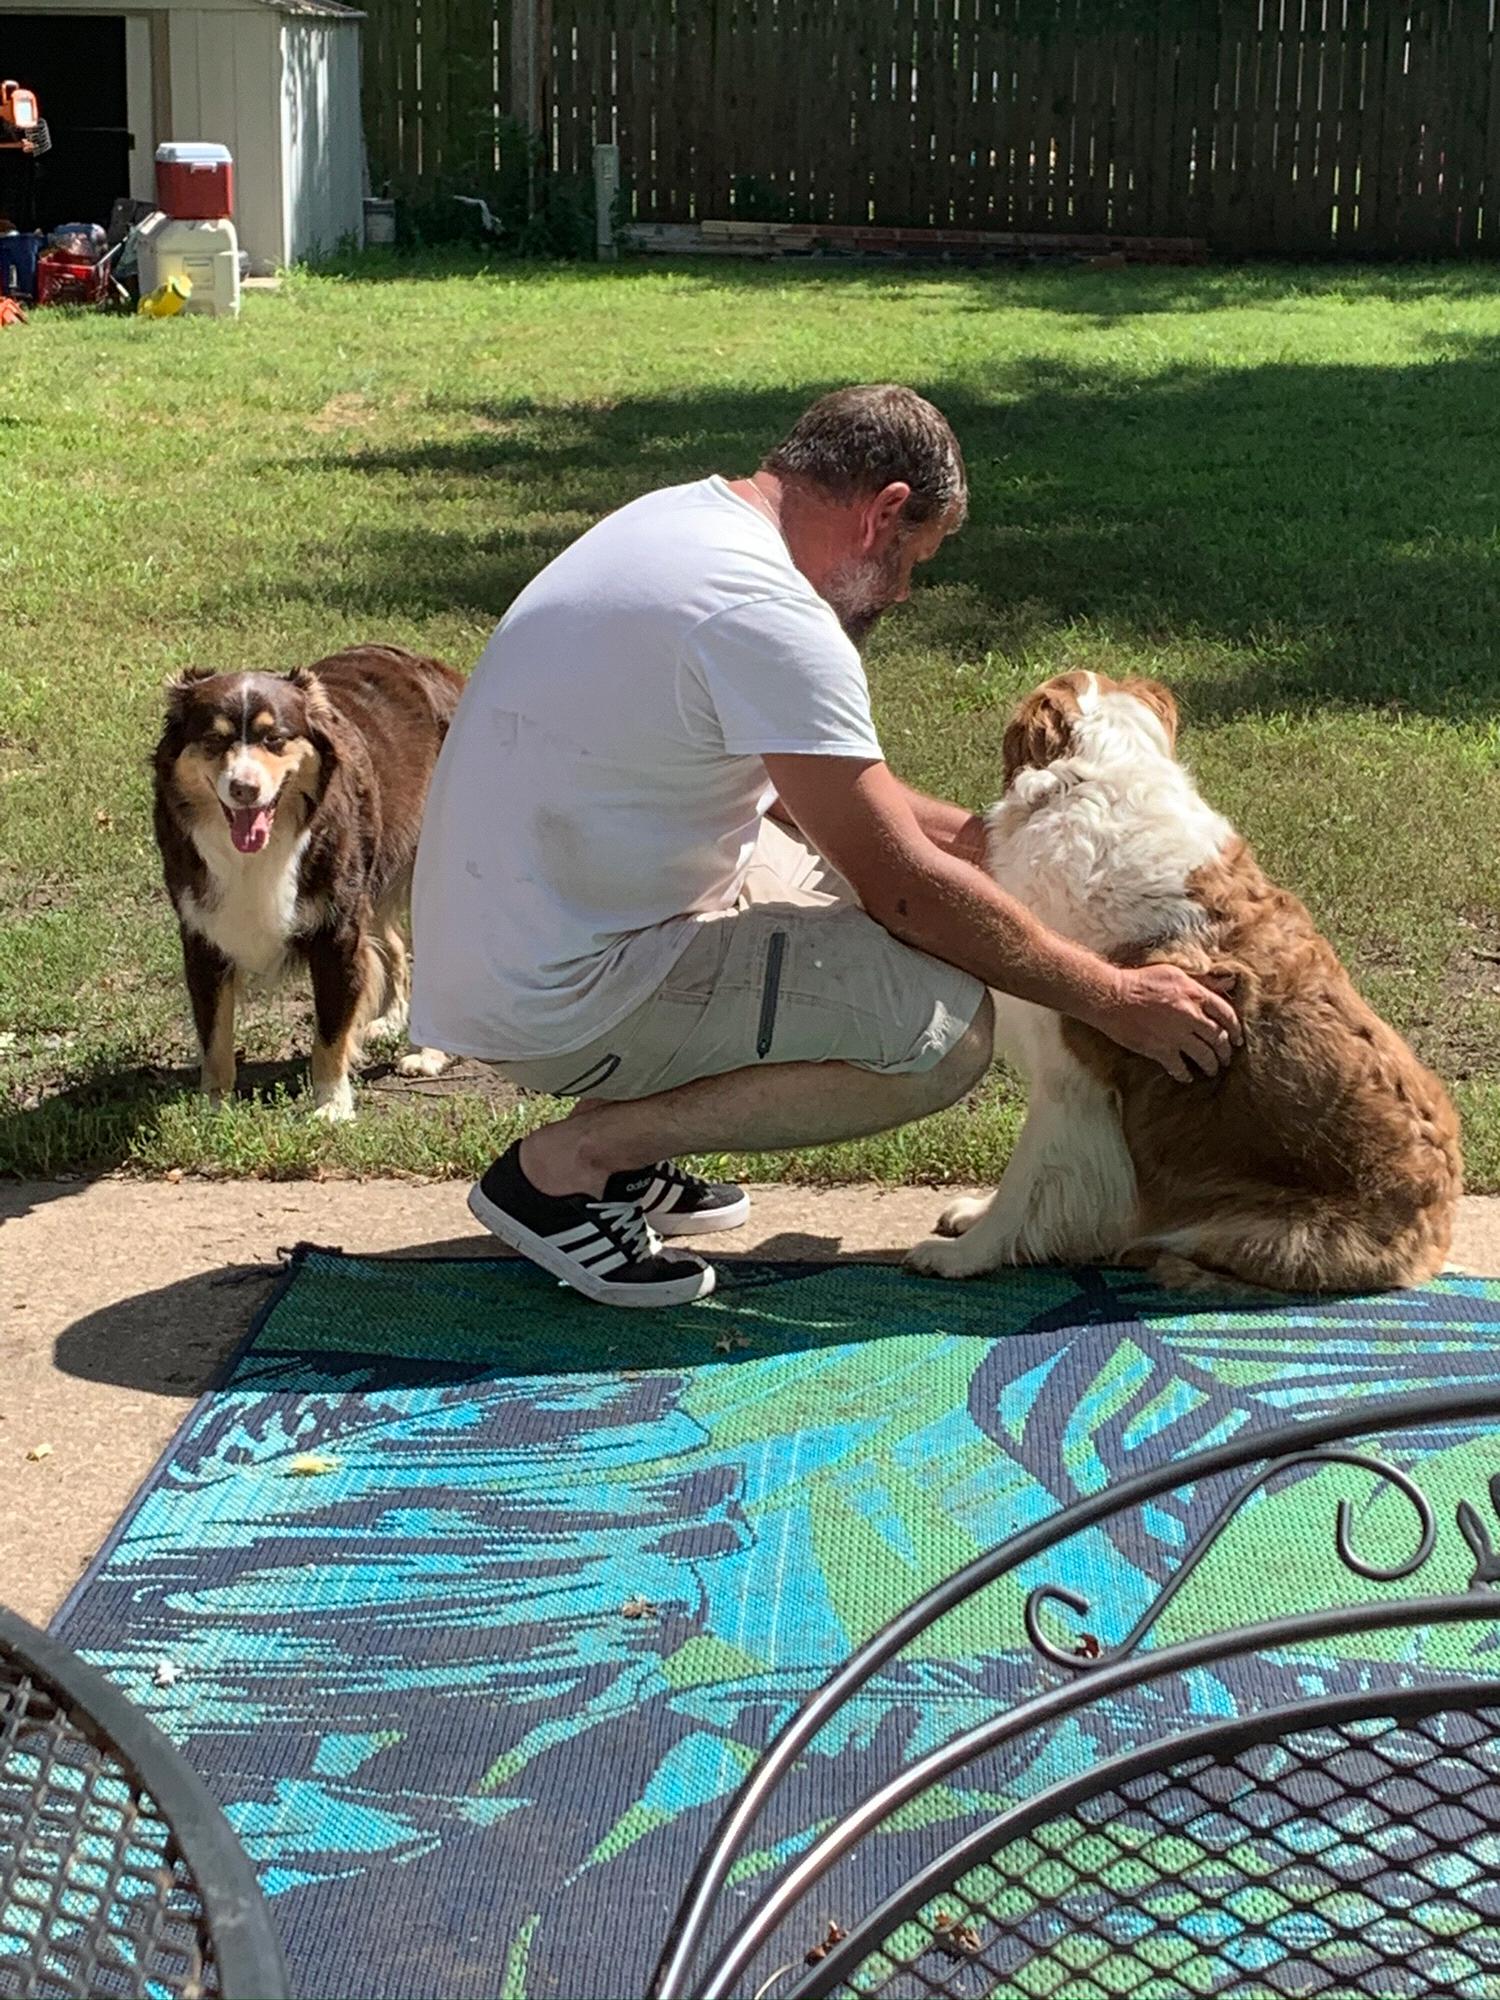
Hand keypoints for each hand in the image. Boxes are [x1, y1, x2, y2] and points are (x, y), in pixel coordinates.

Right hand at [1091, 964, 1241, 1082]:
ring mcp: (1176, 1035)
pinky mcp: (1161, 1049)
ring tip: (1211, 1070)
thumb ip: (1204, 981)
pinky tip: (1186, 1078)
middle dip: (1225, 1051)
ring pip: (1204, 1055)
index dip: (1235, 1028)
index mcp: (1196, 995)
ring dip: (1211, 1065)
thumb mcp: (1175, 973)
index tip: (1238, 1038)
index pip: (1227, 1014)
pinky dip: (1184, 1074)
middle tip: (1226, 1058)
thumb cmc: (1140, 981)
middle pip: (1218, 1038)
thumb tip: (1230, 983)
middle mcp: (1190, 1016)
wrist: (1112, 996)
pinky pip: (1179, 1067)